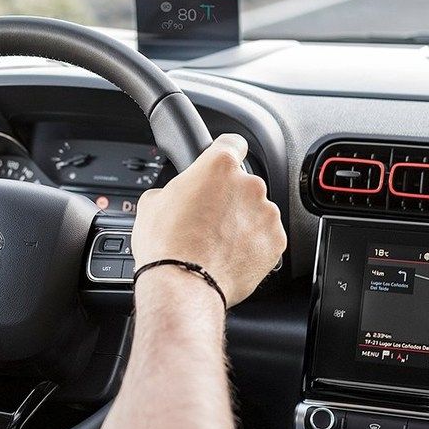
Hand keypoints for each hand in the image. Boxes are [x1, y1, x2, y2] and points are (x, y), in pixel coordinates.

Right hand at [132, 134, 285, 306]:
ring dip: (243, 222)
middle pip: (244, 183)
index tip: (224, 164)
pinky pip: (267, 237)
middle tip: (209, 220)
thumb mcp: (152, 204)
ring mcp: (266, 213)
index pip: (232, 143)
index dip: (225, 153)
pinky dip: (254, 245)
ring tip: (219, 243)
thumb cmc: (167, 245)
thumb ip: (172, 189)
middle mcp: (248, 184)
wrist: (184, 285)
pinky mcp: (276, 241)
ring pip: (257, 212)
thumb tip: (173, 196)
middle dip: (230, 199)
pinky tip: (232, 256)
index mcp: (219, 166)